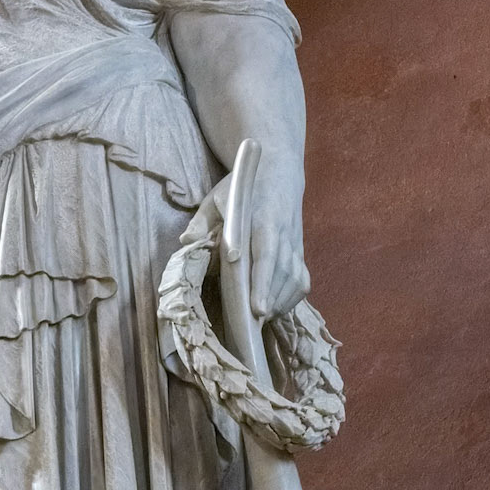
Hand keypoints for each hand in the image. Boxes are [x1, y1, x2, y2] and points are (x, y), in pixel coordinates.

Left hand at [183, 152, 308, 319]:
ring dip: (280, 301)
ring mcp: (295, 242)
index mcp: (263, 215)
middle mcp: (284, 231)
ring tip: (261, 318)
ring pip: (294, 277)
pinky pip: (302, 279)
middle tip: (254, 319)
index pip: (266, 251)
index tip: (255, 305)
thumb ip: (202, 220)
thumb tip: (187, 242)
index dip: (261, 278)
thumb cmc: (243, 187)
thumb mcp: (218, 195)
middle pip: (282, 270)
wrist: (279, 170)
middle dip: (270, 296)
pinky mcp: (300, 251)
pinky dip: (291, 297)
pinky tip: (275, 308)